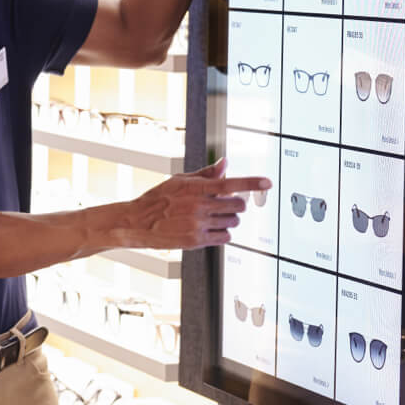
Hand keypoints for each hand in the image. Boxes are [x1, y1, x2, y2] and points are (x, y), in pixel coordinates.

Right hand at [120, 157, 269, 250]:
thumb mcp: (180, 180)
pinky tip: (210, 228)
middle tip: (226, 204)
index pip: (231, 183)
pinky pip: (225, 237)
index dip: (252, 182)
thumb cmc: (158, 199)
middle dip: (236, 204)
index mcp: (196, 188)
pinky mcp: (197, 241)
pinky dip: (223, 233)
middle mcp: (200, 206)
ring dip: (229, 219)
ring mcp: (199, 224)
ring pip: (233, 222)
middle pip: (238, 205)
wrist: (137, 222)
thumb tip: (225, 163)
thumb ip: (206, 174)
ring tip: (213, 217)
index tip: (267, 182)